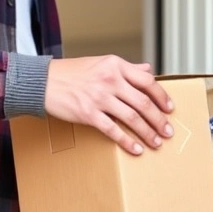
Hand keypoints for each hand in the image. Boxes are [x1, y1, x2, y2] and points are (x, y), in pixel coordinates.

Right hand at [44, 55, 173, 154]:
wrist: (42, 81)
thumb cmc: (72, 72)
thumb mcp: (102, 62)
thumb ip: (127, 68)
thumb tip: (148, 70)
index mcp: (115, 66)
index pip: (147, 81)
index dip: (162, 96)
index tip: (170, 109)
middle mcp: (110, 80)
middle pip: (143, 102)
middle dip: (159, 120)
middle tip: (168, 131)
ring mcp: (99, 97)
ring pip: (132, 118)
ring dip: (147, 132)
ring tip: (157, 142)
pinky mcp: (88, 114)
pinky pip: (113, 130)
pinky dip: (127, 141)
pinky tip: (136, 148)